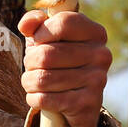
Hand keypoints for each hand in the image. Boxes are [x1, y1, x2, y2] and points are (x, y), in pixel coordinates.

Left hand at [17, 9, 110, 126]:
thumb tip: (25, 26)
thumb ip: (35, 23)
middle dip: (30, 61)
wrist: (79, 102)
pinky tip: (38, 96)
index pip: (64, 23)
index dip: (41, 32)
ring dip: (29, 81)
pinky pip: (44, 99)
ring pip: (42, 79)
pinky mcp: (87, 104)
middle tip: (32, 66)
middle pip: (47, 54)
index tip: (37, 40)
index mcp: (95, 33)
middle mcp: (101, 55)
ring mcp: (97, 80)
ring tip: (33, 81)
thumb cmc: (59, 61)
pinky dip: (33, 98)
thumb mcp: (48, 37)